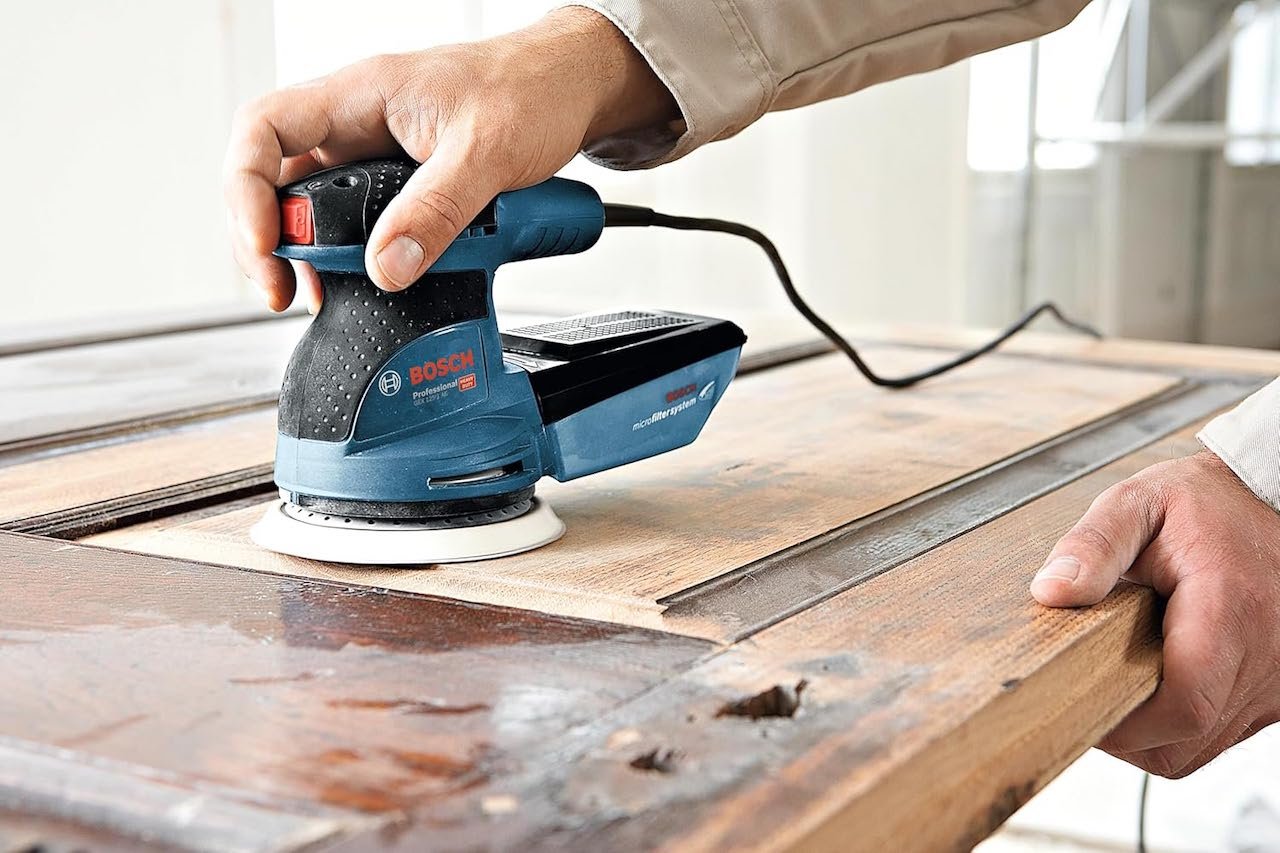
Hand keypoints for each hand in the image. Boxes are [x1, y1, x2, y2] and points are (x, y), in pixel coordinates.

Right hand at [223, 7, 675, 310]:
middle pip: (275, 178)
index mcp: (360, 94)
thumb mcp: (487, 154)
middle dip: (271, 241)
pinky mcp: (401, 180)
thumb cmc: (533, 90)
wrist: (574, 87)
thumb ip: (437, 211)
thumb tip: (387, 268)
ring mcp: (375, 152)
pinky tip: (365, 284)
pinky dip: (354, 256)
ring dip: (310, 256)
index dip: (246, 193)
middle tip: (286, 293)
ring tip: (321, 299)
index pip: (263, 131)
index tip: (267, 251)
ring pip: (314, 205)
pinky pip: (358, 220)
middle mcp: (356, 122)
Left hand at [1032, 450, 1279, 777]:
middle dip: (1126, 729)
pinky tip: (1154, 681)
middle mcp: (1266, 655)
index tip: (1077, 696)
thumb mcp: (1137, 504)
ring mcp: (1277, 680)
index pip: (1184, 704)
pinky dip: (1181, 724)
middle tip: (1083, 687)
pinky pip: (1222, 732)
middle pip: (1188, 737)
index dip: (1124, 721)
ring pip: (1203, 745)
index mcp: (1230, 608)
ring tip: (1118, 678)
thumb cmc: (1205, 503)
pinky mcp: (1276, 691)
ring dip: (1152, 731)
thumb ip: (1092, 546)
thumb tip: (1051, 591)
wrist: (1267, 499)